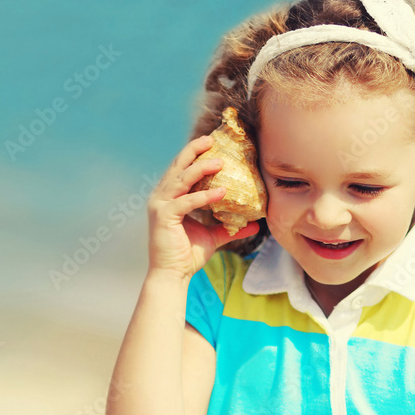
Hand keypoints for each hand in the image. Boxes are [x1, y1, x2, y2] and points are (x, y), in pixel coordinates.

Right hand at [145, 135, 259, 280]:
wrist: (173, 275)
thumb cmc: (188, 254)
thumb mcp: (213, 236)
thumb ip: (230, 227)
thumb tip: (254, 224)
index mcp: (170, 196)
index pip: (182, 168)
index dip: (195, 154)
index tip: (213, 142)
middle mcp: (162, 196)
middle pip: (178, 165)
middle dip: (195, 150)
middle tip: (213, 139)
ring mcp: (160, 205)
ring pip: (182, 178)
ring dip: (201, 167)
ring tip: (220, 161)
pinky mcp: (163, 216)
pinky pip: (187, 201)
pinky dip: (204, 196)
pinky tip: (222, 192)